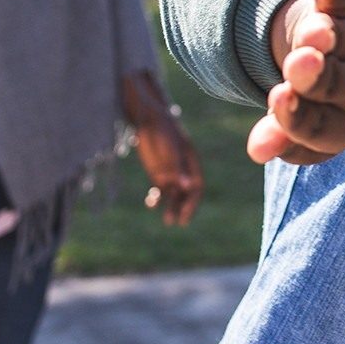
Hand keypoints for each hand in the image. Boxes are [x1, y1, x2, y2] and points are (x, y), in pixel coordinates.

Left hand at [120, 72, 203, 225]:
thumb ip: (178, 170)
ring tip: (167, 222)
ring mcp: (170, 173)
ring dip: (170, 208)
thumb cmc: (163, 133)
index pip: (196, 188)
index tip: (187, 215)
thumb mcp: (171, 152)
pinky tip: (151, 204)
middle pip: (186, 194)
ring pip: (172, 195)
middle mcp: (182, 171)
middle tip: (178, 223)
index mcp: (191, 164)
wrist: (147, 121)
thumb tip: (188, 187)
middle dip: (183, 209)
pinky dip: (156, 199)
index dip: (193, 202)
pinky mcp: (157, 173)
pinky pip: (159, 191)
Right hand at [251, 0, 344, 164]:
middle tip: (302, 62)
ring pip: (339, 40)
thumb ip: (282, 135)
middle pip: (333, 83)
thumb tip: (257, 152)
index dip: (296, 115)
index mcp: (341, 122)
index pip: (316, 125)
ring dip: (324, 34)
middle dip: (315, 74)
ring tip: (316, 31)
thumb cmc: (322, 103)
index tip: (278, 98)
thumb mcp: (304, 126)